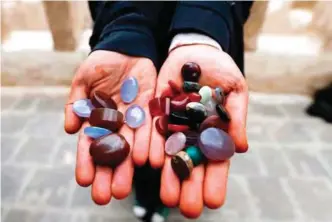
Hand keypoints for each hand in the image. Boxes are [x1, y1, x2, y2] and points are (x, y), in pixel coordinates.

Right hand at [64, 50, 156, 203]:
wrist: (127, 48)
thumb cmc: (102, 63)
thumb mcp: (84, 80)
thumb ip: (76, 103)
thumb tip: (68, 128)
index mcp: (98, 119)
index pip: (90, 145)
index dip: (86, 162)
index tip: (84, 180)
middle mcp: (118, 124)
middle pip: (112, 152)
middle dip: (109, 173)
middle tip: (106, 195)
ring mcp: (135, 118)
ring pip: (132, 145)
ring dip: (128, 166)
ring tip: (124, 186)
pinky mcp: (152, 108)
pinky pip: (152, 128)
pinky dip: (150, 144)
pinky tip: (149, 161)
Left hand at [149, 45, 247, 217]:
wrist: (194, 52)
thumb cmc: (220, 70)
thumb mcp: (234, 89)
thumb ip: (236, 117)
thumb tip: (242, 148)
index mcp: (215, 132)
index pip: (216, 162)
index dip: (215, 182)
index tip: (214, 202)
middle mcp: (193, 135)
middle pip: (192, 165)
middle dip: (191, 187)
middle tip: (189, 209)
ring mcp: (174, 127)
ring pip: (171, 156)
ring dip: (171, 176)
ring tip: (169, 198)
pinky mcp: (157, 115)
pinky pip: (155, 134)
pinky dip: (154, 148)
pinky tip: (152, 165)